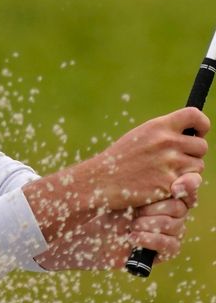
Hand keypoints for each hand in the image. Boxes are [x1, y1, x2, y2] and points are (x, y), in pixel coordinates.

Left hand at [34, 173, 198, 269]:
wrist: (80, 231)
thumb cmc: (97, 203)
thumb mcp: (120, 184)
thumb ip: (142, 173)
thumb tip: (161, 149)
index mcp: (160, 192)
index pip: (186, 188)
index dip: (186, 187)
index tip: (175, 186)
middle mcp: (165, 212)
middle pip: (182, 208)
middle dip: (160, 208)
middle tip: (138, 210)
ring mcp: (163, 232)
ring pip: (177, 227)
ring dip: (153, 224)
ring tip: (132, 224)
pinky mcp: (156, 252)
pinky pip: (171, 246)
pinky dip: (152, 240)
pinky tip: (132, 237)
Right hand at [92, 107, 207, 209]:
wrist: (100, 181)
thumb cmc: (119, 160)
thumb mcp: (139, 137)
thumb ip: (164, 134)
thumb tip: (191, 134)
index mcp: (158, 126)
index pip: (194, 115)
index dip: (202, 124)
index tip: (198, 133)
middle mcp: (166, 142)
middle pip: (201, 146)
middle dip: (193, 155)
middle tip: (176, 162)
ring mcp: (169, 163)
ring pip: (198, 167)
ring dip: (187, 172)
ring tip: (165, 174)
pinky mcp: (169, 183)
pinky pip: (188, 185)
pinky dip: (178, 187)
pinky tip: (160, 186)